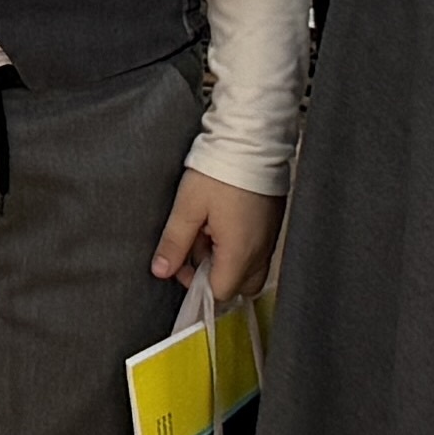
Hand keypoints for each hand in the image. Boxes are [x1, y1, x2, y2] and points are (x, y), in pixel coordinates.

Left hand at [151, 166, 279, 301]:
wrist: (252, 141)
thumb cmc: (219, 172)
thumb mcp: (188, 207)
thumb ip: (174, 243)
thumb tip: (161, 271)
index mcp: (240, 252)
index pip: (220, 293)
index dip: (197, 287)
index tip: (180, 267)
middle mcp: (260, 252)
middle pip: (239, 287)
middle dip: (214, 277)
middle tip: (194, 249)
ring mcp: (270, 239)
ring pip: (249, 269)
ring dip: (226, 261)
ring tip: (206, 231)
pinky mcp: (273, 225)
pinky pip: (256, 251)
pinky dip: (238, 247)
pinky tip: (221, 222)